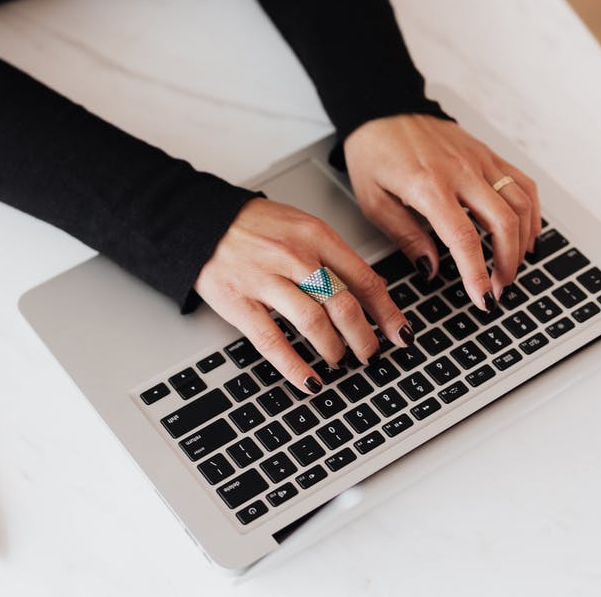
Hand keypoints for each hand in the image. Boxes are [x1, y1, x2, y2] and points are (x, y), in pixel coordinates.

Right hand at [194, 198, 409, 394]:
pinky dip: (295, 366)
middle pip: (344, 305)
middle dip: (364, 337)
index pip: (364, 279)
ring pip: (314, 324)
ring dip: (334, 350)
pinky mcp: (240, 303)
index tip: (399, 332)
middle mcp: (295, 257)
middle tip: (370, 353)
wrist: (200, 221)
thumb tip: (370, 289)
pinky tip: (309, 380)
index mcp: (316, 236)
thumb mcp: (302, 227)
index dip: (387, 312)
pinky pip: (273, 341)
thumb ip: (333, 256)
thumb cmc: (254, 226)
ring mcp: (266, 281)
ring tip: (339, 360)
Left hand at [344, 114, 540, 309]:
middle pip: (503, 223)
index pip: (464, 238)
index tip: (484, 298)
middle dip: (507, 263)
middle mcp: (461, 171)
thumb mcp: (374, 202)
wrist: (382, 109)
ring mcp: (479, 160)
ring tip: (511, 267)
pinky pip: (522, 183)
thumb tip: (432, 268)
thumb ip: (406, 236)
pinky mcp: (488, 153)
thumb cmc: (373, 153)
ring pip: (520, 204)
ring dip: (522, 241)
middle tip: (498, 289)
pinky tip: (526, 233)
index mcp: (429, 186)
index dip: (478, 274)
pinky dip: (531, 212)